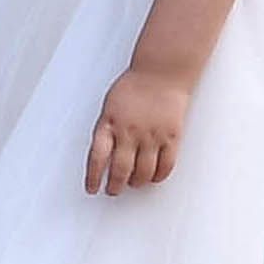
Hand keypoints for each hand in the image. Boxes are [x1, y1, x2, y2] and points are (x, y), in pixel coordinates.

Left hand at [85, 65, 191, 195]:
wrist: (160, 73)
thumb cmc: (133, 87)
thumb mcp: (109, 106)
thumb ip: (106, 129)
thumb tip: (103, 155)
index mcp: (109, 123)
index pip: (97, 157)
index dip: (93, 177)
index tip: (92, 189)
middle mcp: (129, 132)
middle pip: (121, 170)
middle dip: (115, 185)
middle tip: (113, 191)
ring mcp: (151, 136)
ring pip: (143, 172)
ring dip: (136, 182)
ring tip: (133, 184)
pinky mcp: (171, 137)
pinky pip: (166, 165)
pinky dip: (159, 176)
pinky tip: (154, 177)